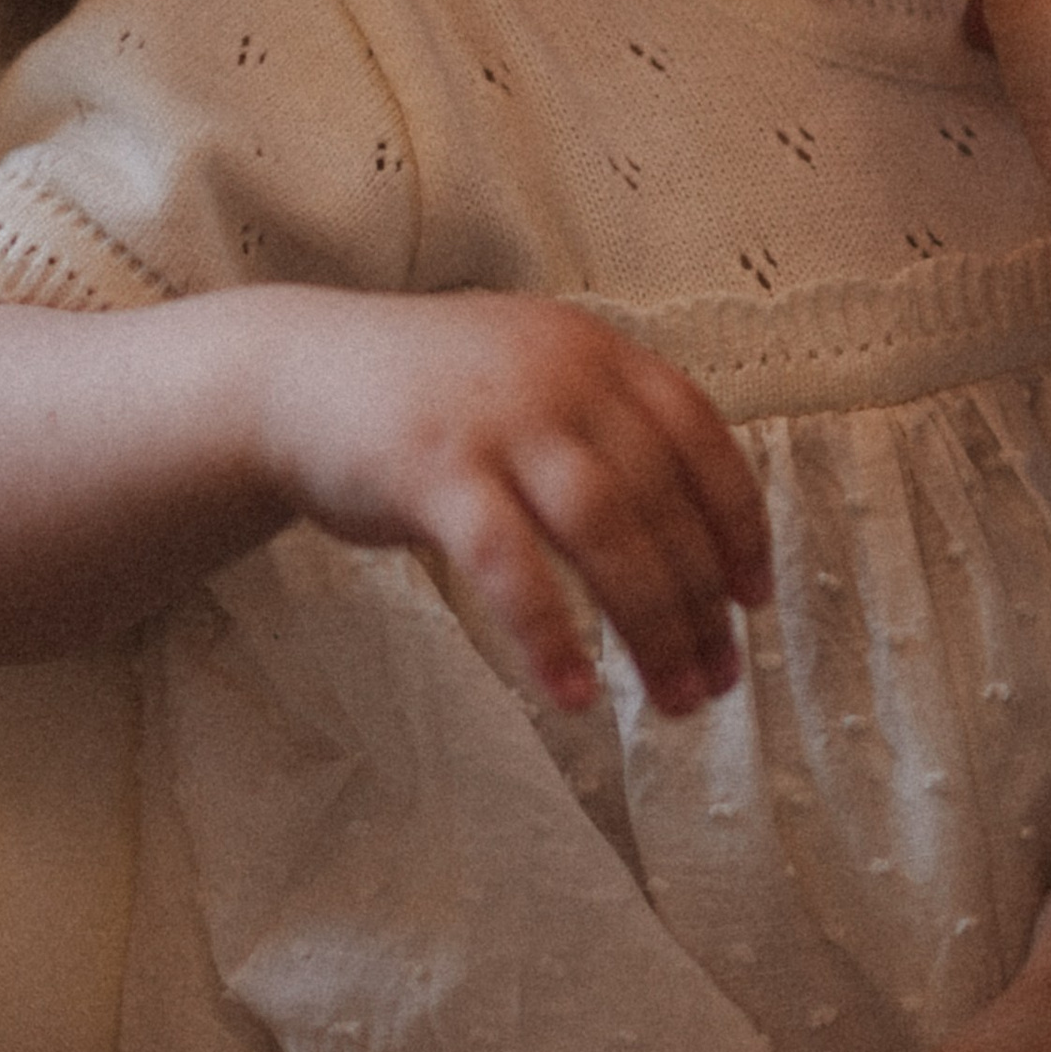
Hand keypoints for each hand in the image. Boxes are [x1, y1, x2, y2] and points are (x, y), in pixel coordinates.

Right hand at [262, 292, 770, 718]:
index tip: (754, 597)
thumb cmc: (430, 397)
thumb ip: (606, 431)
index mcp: (596, 353)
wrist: (296, 373)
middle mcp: (559, 376)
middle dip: (701, 602)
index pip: (702, 436)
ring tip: (672, 698)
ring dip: (651, 625)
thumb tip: (693, 540)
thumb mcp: (534, 377)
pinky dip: (550, 634)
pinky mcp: (434, 471)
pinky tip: (573, 692)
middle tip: (718, 678)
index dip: (740, 522)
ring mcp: (497, 419)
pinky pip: (510, 564)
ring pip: (606, 532)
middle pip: (662, 500)